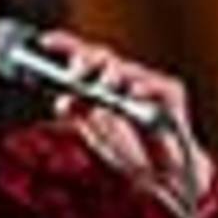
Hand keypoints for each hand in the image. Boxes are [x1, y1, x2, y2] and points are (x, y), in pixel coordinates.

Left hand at [37, 30, 214, 201]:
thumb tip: (63, 101)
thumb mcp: (96, 133)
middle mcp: (125, 78)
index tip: (45, 42)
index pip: (84, 58)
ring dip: (113, 74)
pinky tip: (134, 92)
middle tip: (73, 74)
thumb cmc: (129, 149)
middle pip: (104, 59)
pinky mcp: (172, 94)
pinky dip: (145, 88)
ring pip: (128, 69)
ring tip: (101, 84)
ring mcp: (148, 84)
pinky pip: (158, 86)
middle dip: (87, 61)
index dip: (65, 46)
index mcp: (103, 83)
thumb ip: (81, 114)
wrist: (161, 175)